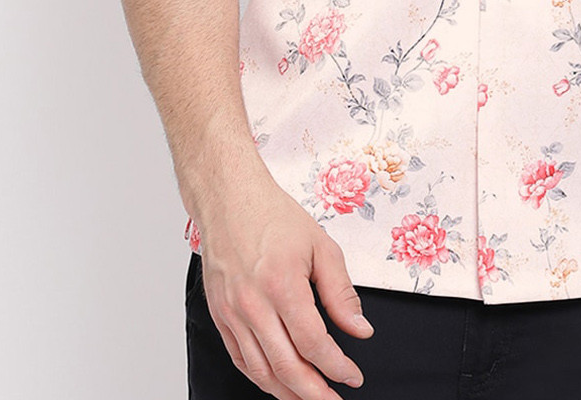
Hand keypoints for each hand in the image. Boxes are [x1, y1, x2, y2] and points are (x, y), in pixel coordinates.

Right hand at [192, 173, 374, 398]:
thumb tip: (360, 329)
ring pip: (261, 372)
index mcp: (282, 285)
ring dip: (288, 393)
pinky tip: (279, 382)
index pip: (313, 343)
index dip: (337, 367)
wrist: (229, 200)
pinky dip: (261, 378)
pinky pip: (241, 360)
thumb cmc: (274, 217)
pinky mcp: (220, 317)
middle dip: (315, 393)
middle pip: (286, 367)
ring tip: (311, 397)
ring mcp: (232, 314)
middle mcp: (253, 305)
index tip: (353, 376)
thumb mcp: (320, 245)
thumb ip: (341, 292)